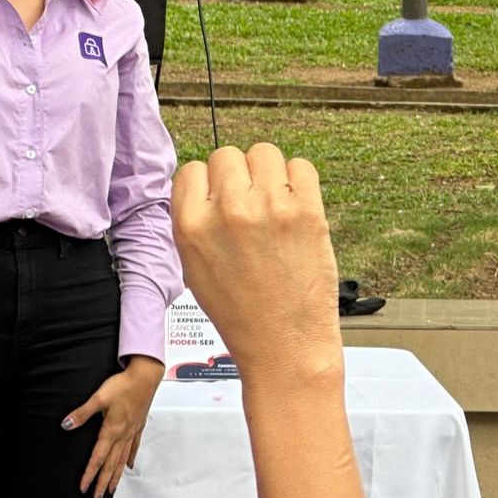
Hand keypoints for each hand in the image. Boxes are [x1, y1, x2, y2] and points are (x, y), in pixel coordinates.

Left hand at [64, 355, 163, 497]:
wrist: (146, 376)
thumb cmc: (124, 385)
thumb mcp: (99, 397)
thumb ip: (82, 413)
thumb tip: (66, 424)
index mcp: (112, 430)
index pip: (98, 458)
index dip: (90, 474)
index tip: (84, 487)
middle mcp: (123, 435)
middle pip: (111, 464)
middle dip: (103, 482)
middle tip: (97, 497)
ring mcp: (132, 432)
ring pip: (122, 460)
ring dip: (116, 476)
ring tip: (111, 489)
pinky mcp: (138, 426)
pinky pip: (133, 448)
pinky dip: (129, 459)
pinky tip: (128, 466)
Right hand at [171, 143, 341, 379]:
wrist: (284, 344)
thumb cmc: (241, 311)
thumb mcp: (194, 267)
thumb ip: (195, 221)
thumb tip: (206, 183)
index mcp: (190, 226)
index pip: (191, 169)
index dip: (208, 184)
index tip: (221, 200)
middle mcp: (227, 211)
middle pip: (227, 155)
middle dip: (239, 176)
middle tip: (251, 204)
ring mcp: (269, 207)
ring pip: (264, 152)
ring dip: (270, 172)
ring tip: (275, 204)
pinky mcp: (307, 211)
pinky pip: (302, 166)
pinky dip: (300, 181)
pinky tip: (297, 207)